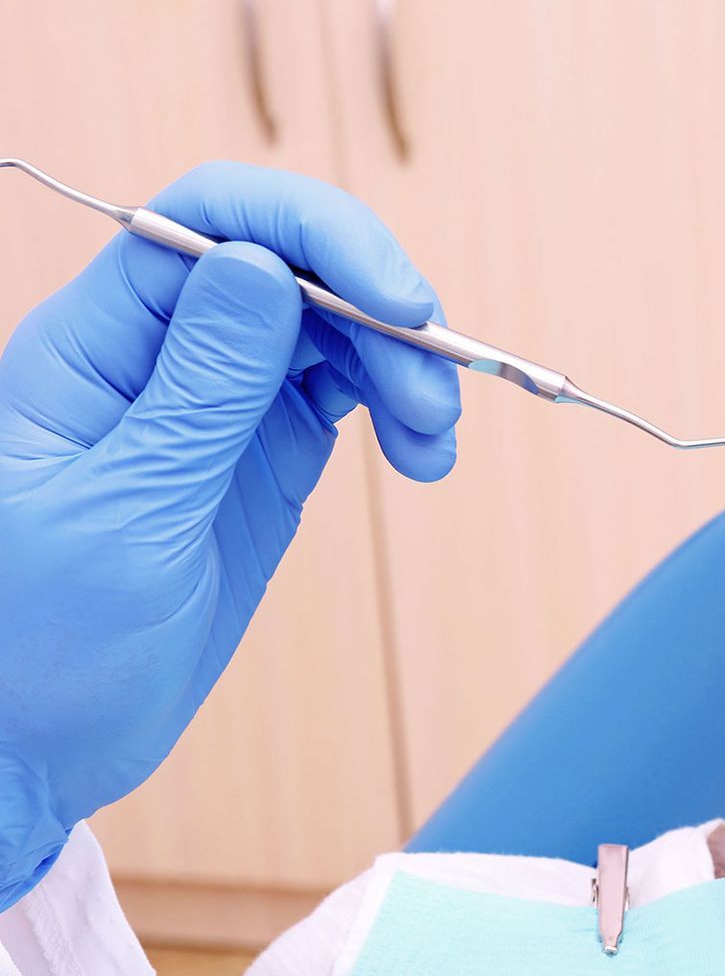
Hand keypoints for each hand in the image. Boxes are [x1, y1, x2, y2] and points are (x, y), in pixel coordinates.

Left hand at [0, 162, 459, 910]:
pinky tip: (424, 456)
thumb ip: (199, 390)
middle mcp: (159, 352)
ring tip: (432, 445)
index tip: (397, 301)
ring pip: (334, 324)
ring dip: (404, 366)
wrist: (30, 753)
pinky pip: (348, 390)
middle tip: (433, 399)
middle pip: (292, 263)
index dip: (311, 232)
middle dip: (380, 310)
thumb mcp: (123, 517)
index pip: (204, 223)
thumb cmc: (32, 647)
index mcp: (94, 345)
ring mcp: (217, 400)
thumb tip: (261, 264)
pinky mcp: (264, 450)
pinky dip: (401, 410)